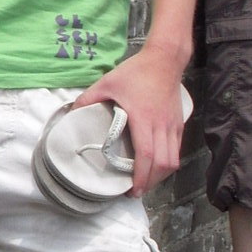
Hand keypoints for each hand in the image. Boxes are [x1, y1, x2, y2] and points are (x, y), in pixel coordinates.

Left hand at [71, 49, 187, 194]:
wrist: (165, 60)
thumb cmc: (136, 72)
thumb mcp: (107, 82)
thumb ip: (88, 99)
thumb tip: (72, 113)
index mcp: (144, 118)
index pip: (147, 154)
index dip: (142, 176)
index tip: (134, 190)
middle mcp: (162, 126)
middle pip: (163, 164)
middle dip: (151, 182)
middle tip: (136, 191)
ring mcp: (173, 126)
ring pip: (173, 160)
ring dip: (160, 175)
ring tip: (145, 182)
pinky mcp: (179, 124)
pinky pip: (177, 150)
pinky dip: (168, 163)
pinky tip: (156, 166)